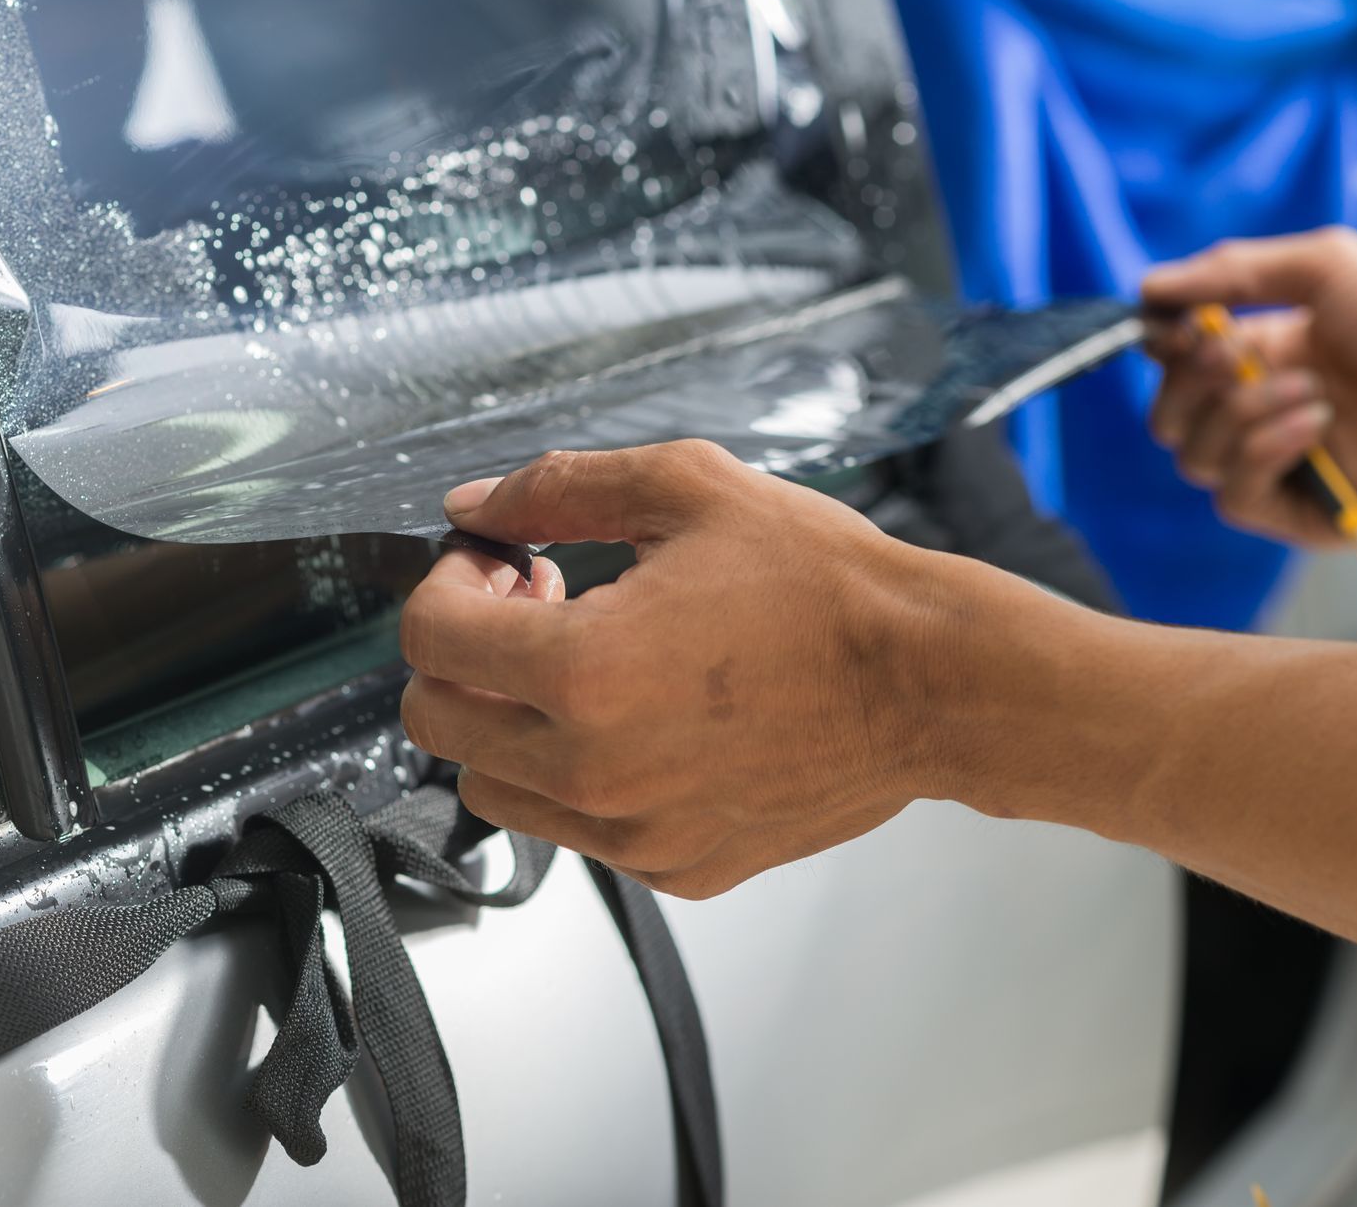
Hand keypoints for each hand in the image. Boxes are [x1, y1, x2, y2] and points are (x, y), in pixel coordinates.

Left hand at [398, 441, 1061, 897]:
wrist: (930, 683)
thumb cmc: (827, 587)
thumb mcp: (688, 490)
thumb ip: (559, 489)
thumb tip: (473, 506)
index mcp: (582, 671)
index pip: (426, 640)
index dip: (448, 583)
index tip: (497, 563)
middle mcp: (592, 769)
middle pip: (436, 722)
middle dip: (466, 651)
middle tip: (538, 603)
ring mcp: (631, 832)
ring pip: (493, 787)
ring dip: (510, 720)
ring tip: (591, 664)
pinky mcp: (672, 867)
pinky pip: (576, 829)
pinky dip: (579, 774)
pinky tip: (646, 716)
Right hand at [1142, 228, 1356, 546]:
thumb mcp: (1319, 265)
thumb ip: (1230, 271)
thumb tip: (1147, 289)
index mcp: (1259, 359)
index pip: (1172, 370)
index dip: (1166, 351)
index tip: (1179, 328)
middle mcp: (1260, 414)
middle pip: (1168, 421)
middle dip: (1193, 384)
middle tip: (1242, 358)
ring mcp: (1277, 465)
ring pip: (1194, 458)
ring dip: (1245, 414)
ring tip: (1314, 390)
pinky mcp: (1298, 511)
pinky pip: (1233, 495)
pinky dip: (1264, 452)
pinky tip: (1316, 424)